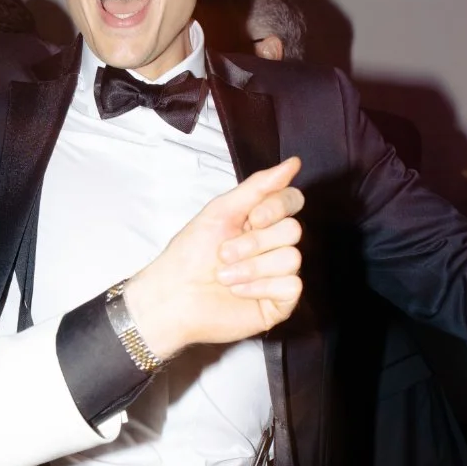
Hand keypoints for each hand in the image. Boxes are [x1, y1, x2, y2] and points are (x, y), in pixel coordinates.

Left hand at [124, 158, 303, 358]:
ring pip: (292, 259)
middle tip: (223, 254)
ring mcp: (278, 275)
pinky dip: (260, 287)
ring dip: (252, 267)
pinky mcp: (280, 303)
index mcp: (262, 221)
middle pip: (294, 230)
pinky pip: (292, 287)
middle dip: (254, 242)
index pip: (292, 200)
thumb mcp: (221, 211)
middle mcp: (274, 246)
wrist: (172, 296)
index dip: (277, 207)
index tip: (252, 218)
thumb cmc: (190, 254)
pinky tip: (238, 292)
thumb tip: (293, 163)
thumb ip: (258, 187)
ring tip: (225, 277)